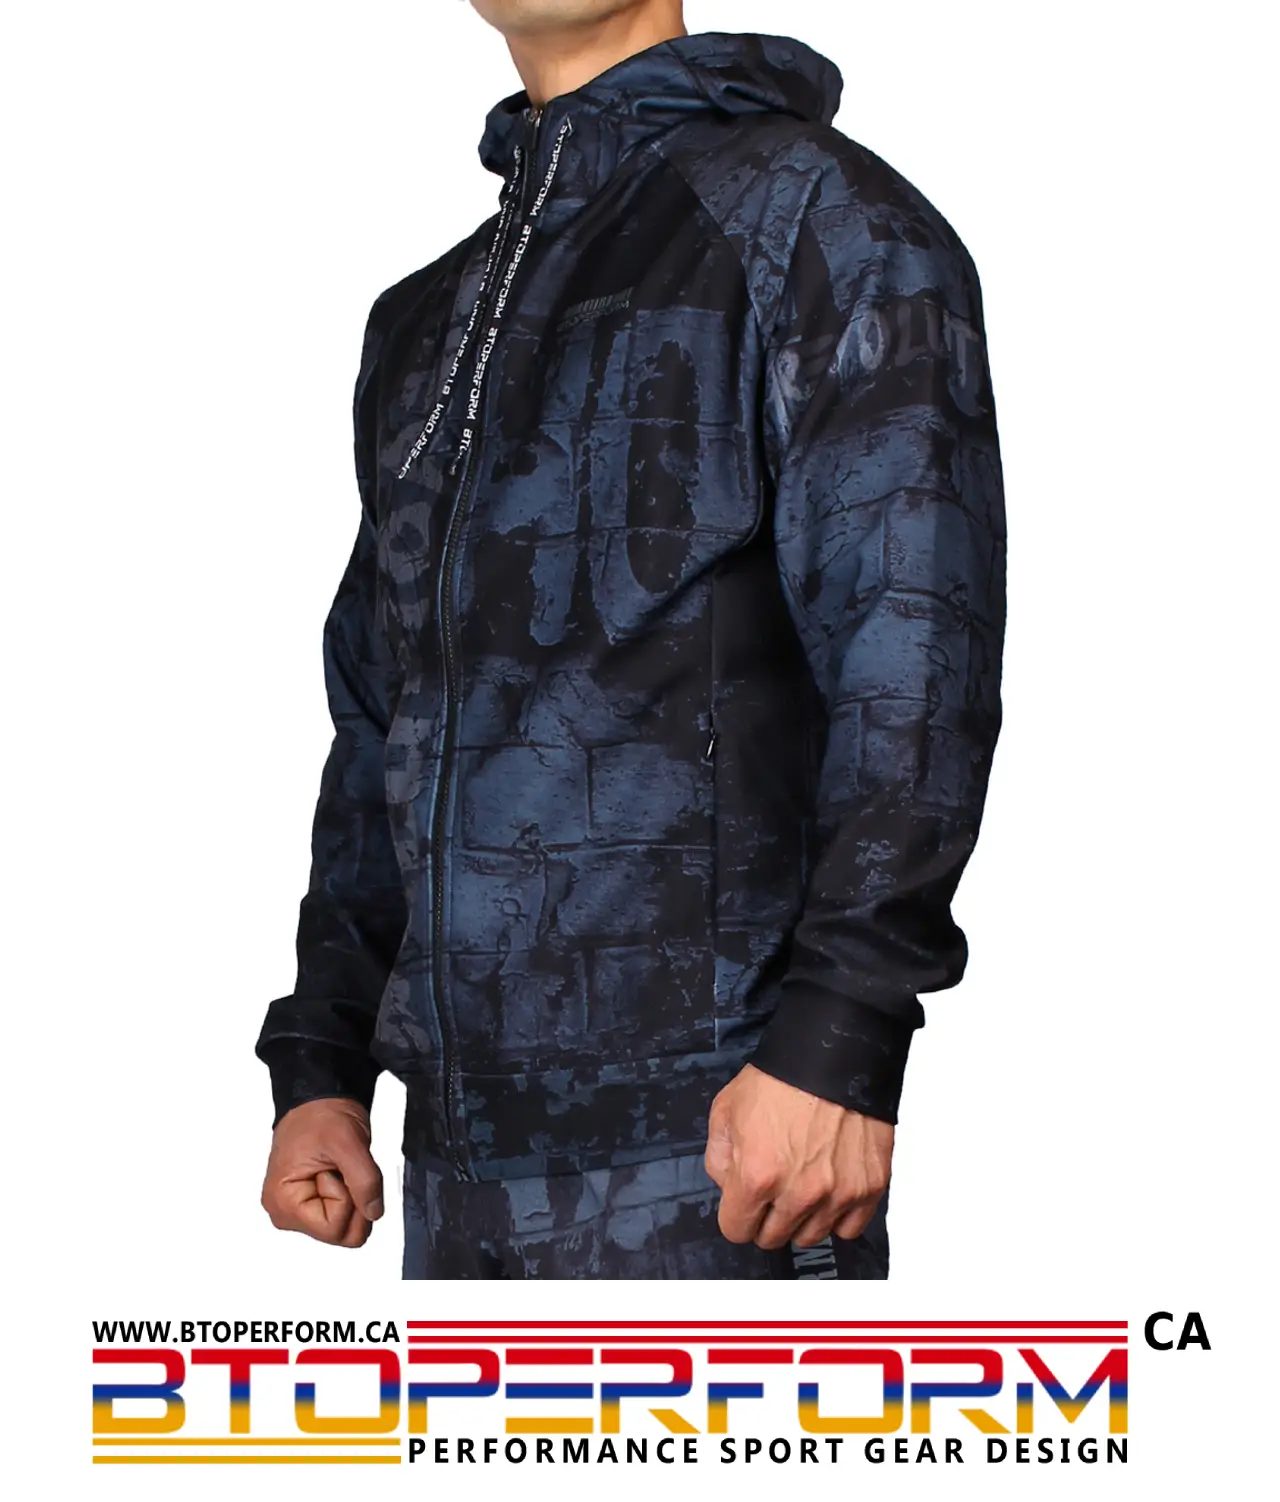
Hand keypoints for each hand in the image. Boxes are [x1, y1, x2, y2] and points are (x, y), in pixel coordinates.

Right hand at [260, 1098, 383, 1247]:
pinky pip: (341, 1214)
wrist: (317, 1097)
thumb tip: (374, 1212)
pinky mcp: (309, 1203)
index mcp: (283, 1203)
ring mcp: (296, 1210)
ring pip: (343, 1226)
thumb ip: (365, 1181)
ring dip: (351, 1196)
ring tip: (336, 1168)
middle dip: (351, 1201)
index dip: (348, 1200)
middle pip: (338, 1234)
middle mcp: (284, 1213)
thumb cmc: (320, 1114)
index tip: (336, 1170)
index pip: (333, 1230)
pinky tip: (336, 1173)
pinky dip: (348, 1194)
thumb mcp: (348, 1144)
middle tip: (339, 1169)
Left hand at [704, 1063, 893, 1249]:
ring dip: (801, 1216)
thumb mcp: (726, 1108)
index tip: (743, 1200)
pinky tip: (829, 1188)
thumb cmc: (781, 1077)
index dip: (736, 1213)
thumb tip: (729, 1188)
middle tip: (773, 1184)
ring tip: (802, 1180)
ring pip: (810, 1236)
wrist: (834, 1053)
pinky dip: (837, 1215)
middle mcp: (798, 1193)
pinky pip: (848, 1228)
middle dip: (765, 1215)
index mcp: (757, 1174)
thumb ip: (719, 1158)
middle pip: (772, 1237)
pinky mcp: (869, 1188)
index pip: (736, 1230)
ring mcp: (838, 1194)